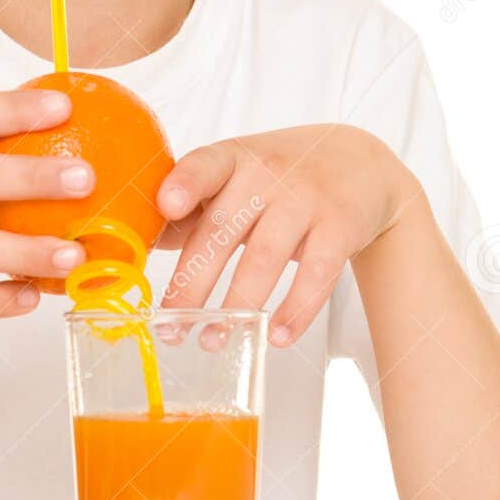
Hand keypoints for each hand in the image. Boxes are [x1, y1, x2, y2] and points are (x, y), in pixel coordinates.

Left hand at [154, 125, 421, 344]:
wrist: (361, 162)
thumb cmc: (280, 175)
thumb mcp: (237, 174)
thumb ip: (193, 206)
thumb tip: (137, 248)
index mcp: (232, 158)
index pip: (205, 165)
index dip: (185, 184)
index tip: (166, 207)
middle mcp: (268, 173)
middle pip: (223, 231)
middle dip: (192, 284)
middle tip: (170, 326)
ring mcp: (306, 199)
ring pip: (265, 258)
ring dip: (235, 306)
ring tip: (212, 341)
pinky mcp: (340, 227)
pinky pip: (317, 276)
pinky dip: (295, 311)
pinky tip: (274, 336)